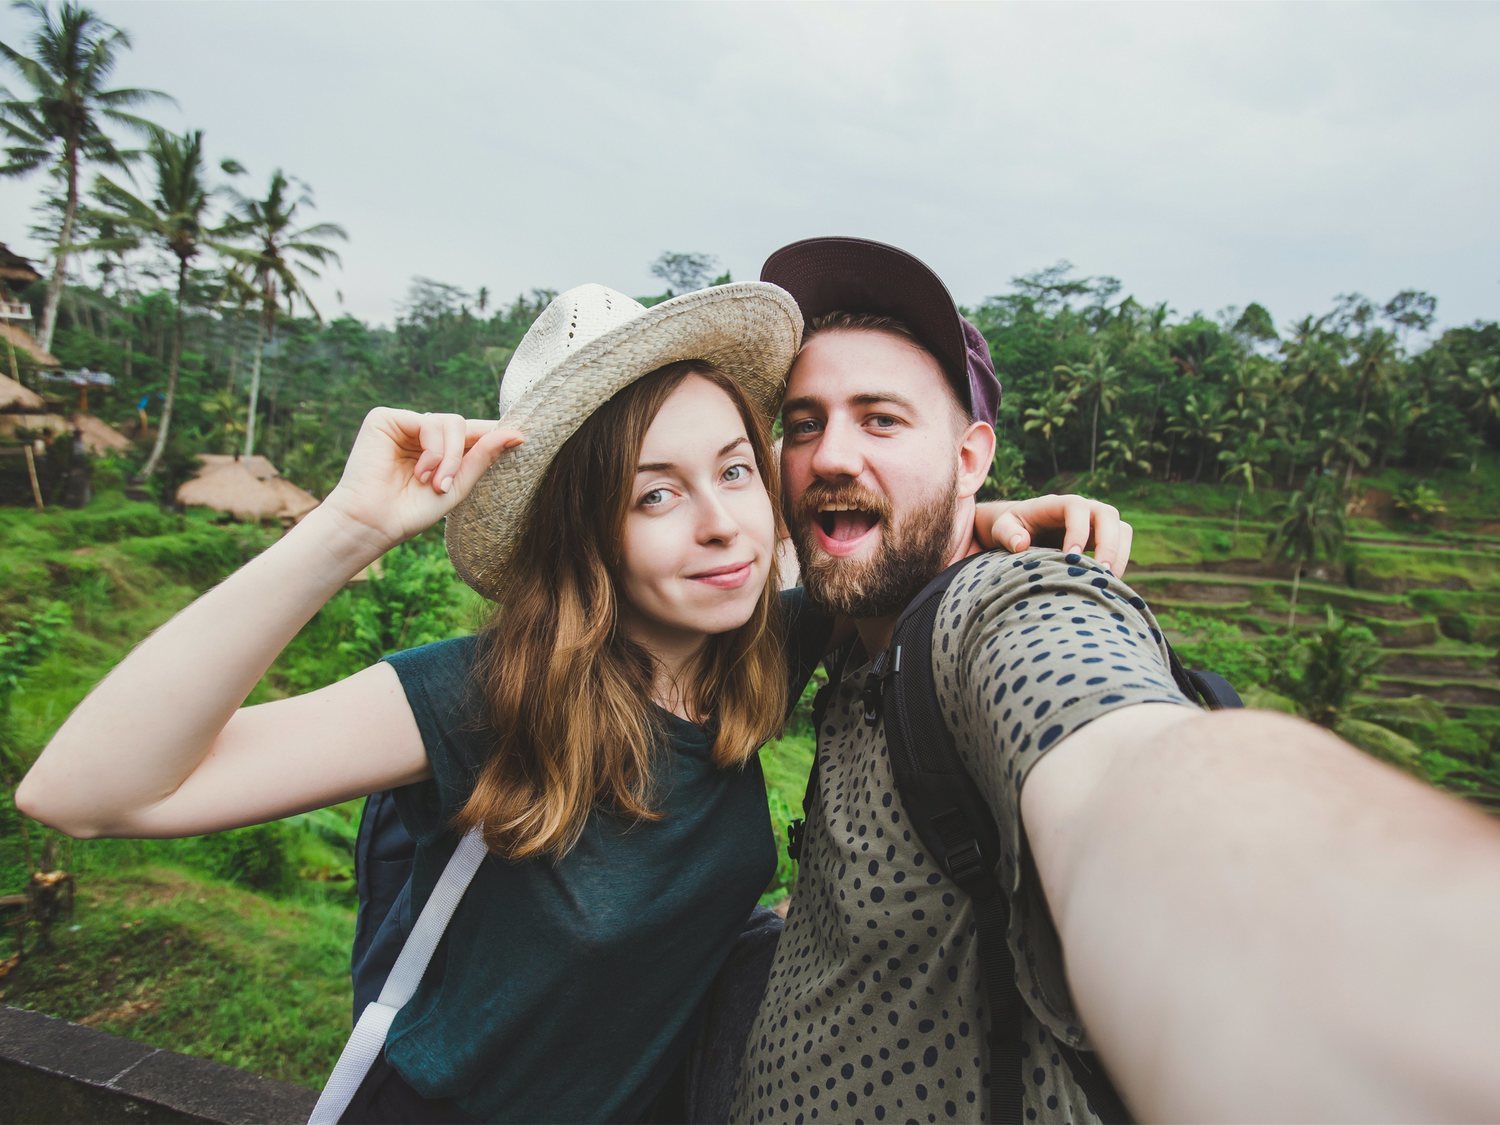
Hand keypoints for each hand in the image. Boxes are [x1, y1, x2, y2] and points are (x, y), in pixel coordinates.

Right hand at [321, 408, 522, 550]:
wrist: (375, 522)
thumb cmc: (413, 510)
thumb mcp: (458, 486)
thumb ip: (482, 457)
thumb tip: (516, 433)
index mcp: (440, 450)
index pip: (472, 433)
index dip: (494, 434)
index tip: (523, 438)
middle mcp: (423, 434)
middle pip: (464, 426)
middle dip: (462, 455)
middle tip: (445, 485)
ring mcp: (405, 424)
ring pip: (451, 421)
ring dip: (448, 456)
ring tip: (431, 481)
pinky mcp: (386, 418)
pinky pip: (429, 421)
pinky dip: (433, 448)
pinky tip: (419, 470)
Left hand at [980, 494, 1132, 575]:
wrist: (1023, 529)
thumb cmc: (1011, 526)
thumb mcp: (1002, 527)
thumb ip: (1007, 533)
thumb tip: (1020, 544)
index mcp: (1058, 503)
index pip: (1077, 507)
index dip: (1078, 530)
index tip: (1071, 557)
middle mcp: (1083, 508)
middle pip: (1108, 515)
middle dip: (1108, 543)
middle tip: (1099, 572)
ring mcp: (1096, 523)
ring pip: (1122, 530)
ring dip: (1119, 554)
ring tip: (1107, 582)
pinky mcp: (1103, 539)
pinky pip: (1121, 546)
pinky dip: (1120, 563)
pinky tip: (1106, 584)